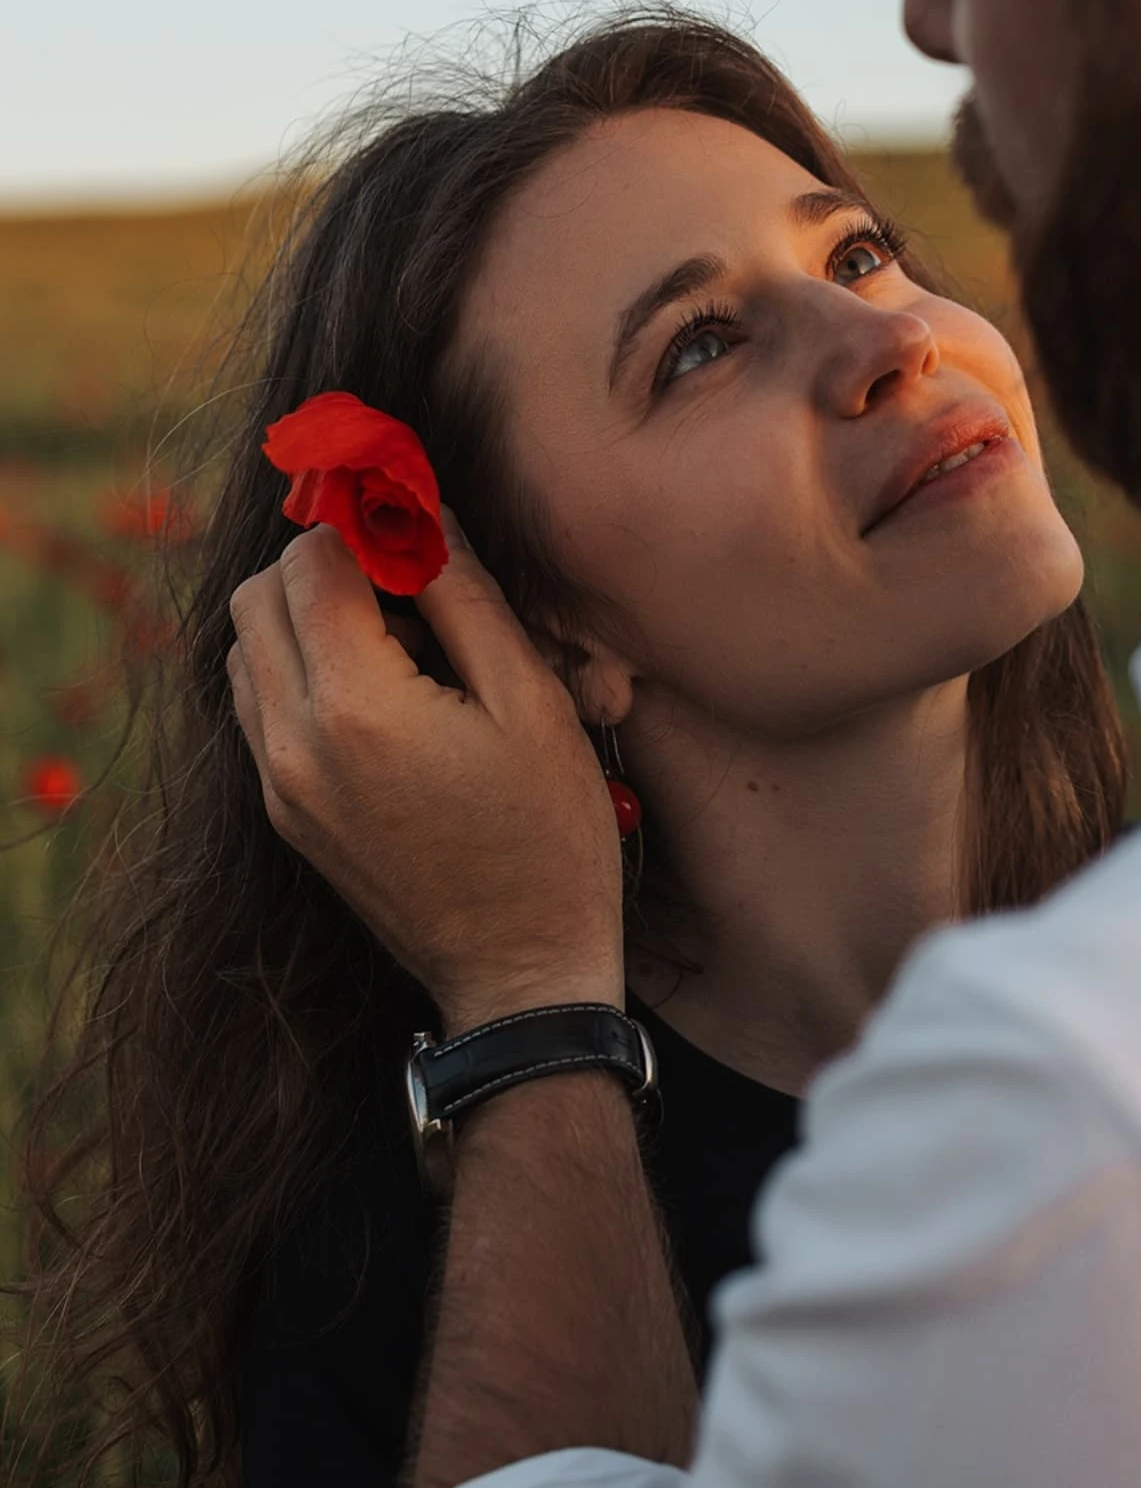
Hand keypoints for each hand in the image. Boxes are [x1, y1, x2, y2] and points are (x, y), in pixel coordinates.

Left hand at [226, 509, 623, 1030]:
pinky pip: (259, 707)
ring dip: (305, 616)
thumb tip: (420, 514)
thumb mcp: (531, 702)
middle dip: (324, 563)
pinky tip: (381, 693)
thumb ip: (465, 596)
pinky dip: (301, 671)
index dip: (362, 521)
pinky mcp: (284, 814)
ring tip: (398, 642)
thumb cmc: (548, 838)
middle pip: (257, 595)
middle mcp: (290, 743)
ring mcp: (278, 785)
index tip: (413, 521)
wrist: (520, 973)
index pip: (311, 559)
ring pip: (244, 648)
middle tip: (409, 581)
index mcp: (355, 708)